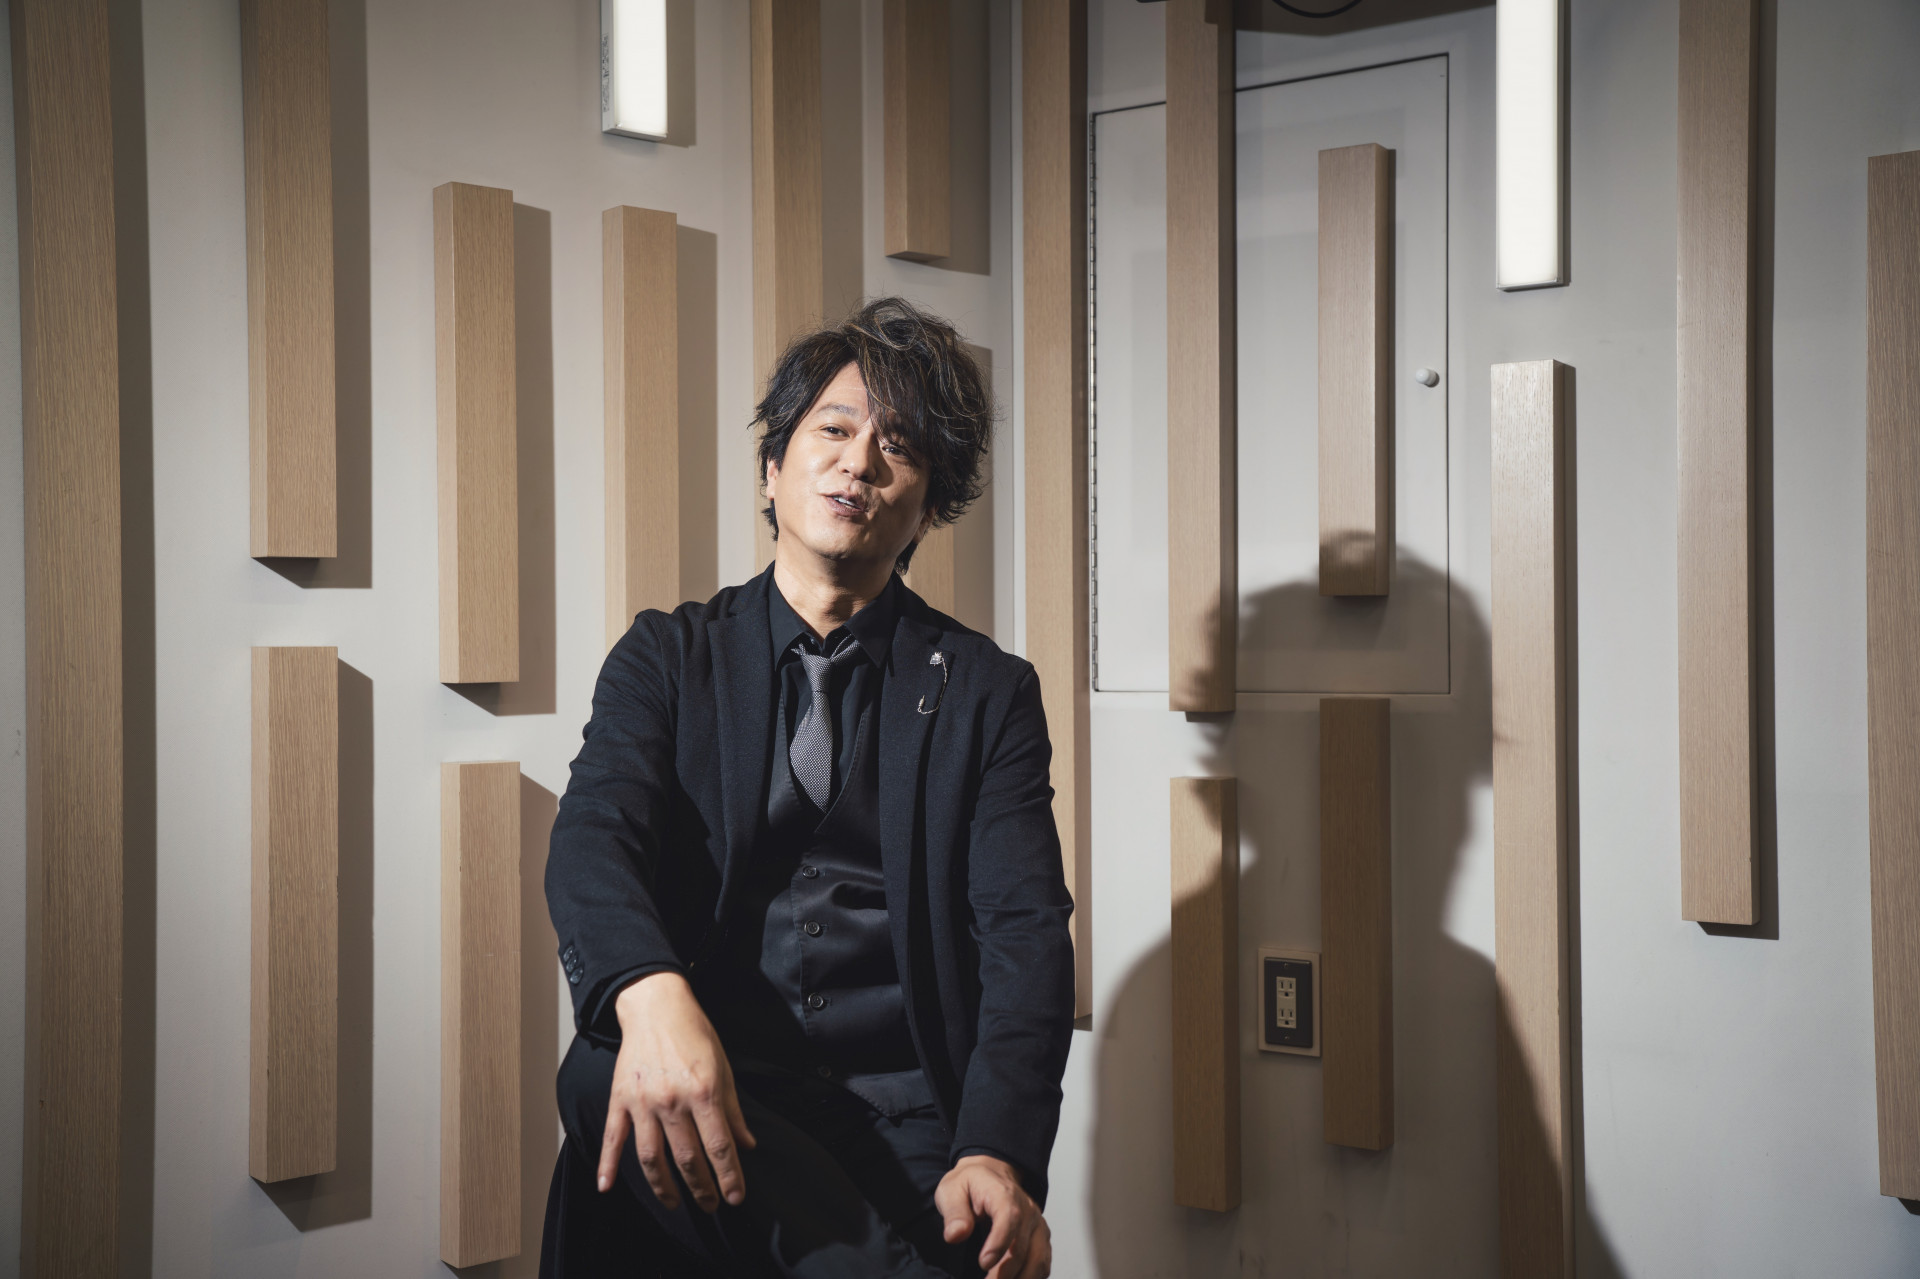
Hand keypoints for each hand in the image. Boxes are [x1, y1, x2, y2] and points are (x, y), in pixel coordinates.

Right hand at [601, 971, 756, 1212]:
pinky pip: (614, 1138)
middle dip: (702, 1187)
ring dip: (664, 1187)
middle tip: (711, 1206)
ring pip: (651, 1157)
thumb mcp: (723, 1067)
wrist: (656, 1006)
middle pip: (687, 1157)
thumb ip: (733, 1109)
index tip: (736, 1198)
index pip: (719, 1145)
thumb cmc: (694, 1034)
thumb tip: (747, 1145)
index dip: (729, 1176)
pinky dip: (607, 1164)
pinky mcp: (620, 1099)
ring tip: (675, 1205)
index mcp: (702, 1091)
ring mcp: (643, 1102)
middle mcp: (672, 1100)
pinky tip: (606, 1187)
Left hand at [934, 1155, 1050, 1278]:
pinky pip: (1043, 1261)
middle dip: (1005, 1271)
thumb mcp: (951, 1190)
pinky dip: (1031, 1276)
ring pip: (1038, 1258)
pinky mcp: (1040, 1237)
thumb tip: (955, 1235)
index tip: (984, 1263)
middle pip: (1023, 1245)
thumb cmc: (970, 1184)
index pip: (1009, 1218)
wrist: (990, 1174)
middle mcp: (1027, 1209)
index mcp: (1003, 1193)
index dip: (999, 1243)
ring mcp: (1036, 1224)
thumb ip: (953, 1212)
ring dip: (1021, 1278)